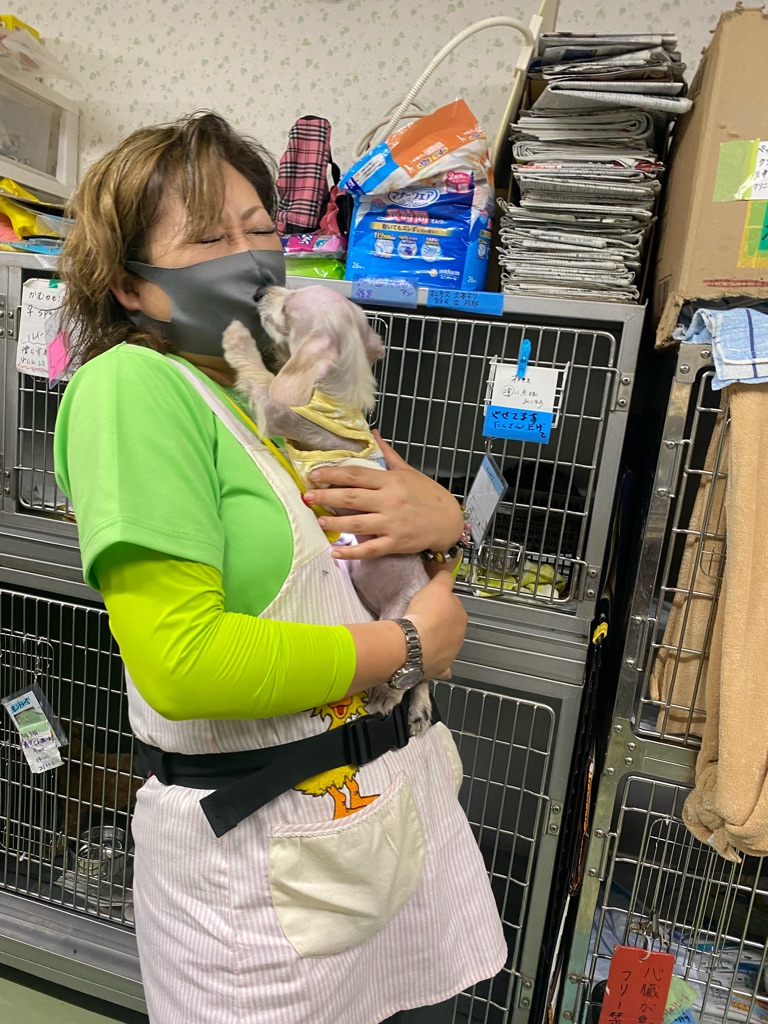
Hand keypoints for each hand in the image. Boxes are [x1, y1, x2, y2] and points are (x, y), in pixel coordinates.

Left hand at [304, 432, 464, 559]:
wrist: (449, 521)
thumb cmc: (428, 494)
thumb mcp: (409, 471)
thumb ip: (388, 455)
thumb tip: (373, 434)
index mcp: (391, 481)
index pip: (356, 475)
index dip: (333, 474)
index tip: (314, 475)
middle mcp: (390, 501)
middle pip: (352, 498)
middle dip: (326, 497)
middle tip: (307, 497)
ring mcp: (392, 523)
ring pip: (357, 524)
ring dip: (334, 523)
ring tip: (318, 520)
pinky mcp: (395, 543)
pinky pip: (369, 549)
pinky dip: (351, 552)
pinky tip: (335, 551)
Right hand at [404, 571, 466, 678]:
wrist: (412, 643)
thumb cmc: (426, 614)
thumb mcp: (437, 586)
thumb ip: (444, 578)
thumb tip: (447, 575)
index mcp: (460, 616)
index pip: (454, 604)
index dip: (441, 602)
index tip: (430, 602)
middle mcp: (459, 636)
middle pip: (450, 625)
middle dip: (439, 622)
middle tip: (423, 617)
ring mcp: (450, 654)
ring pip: (445, 644)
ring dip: (436, 640)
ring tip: (419, 636)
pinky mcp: (439, 669)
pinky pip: (441, 667)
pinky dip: (437, 663)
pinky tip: (429, 659)